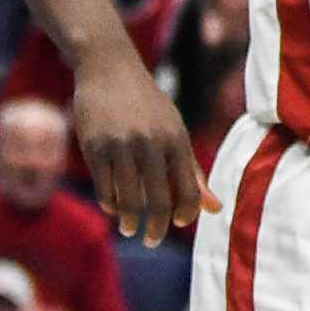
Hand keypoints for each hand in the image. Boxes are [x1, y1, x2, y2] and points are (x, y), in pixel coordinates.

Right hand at [65, 43, 210, 240]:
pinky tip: (114, 209)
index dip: (185, 213)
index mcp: (176, 139)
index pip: (188, 189)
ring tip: (130, 229)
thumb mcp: (173, 131)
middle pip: (159, 201)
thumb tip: (214, 209)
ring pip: (130, 199)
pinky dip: (110, 204)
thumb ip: (192, 171)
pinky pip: (105, 188)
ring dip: (130, 221)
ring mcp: (122, 146)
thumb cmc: (147, 106)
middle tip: (153, 240)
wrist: (110, 70)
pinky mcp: (95, 147)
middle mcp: (151, 143)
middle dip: (157, 228)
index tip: (179, 224)